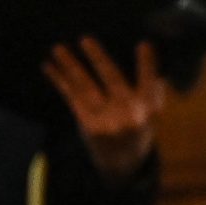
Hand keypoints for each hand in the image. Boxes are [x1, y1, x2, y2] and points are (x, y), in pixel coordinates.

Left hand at [43, 38, 167, 182]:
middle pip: (111, 81)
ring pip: (85, 87)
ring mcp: (105, 120)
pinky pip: (72, 97)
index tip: (144, 44)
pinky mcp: (87, 124)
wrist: (122, 164)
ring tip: (57, 48)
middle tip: (86, 39)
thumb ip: (153, 93)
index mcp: (147, 109)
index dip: (147, 65)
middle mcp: (126, 115)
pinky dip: (59, 80)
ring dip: (70, 66)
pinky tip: (49, 66)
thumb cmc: (138, 128)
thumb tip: (156, 71)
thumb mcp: (152, 114)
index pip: (149, 83)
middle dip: (98, 59)